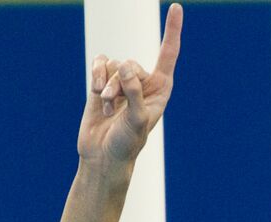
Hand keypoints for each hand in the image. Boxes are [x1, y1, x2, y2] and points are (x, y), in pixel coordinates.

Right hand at [78, 3, 182, 166]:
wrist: (102, 157)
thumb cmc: (126, 144)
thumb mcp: (136, 120)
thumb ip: (134, 92)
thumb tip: (125, 66)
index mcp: (160, 89)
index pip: (168, 53)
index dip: (172, 30)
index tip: (176, 7)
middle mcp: (143, 82)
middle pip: (131, 63)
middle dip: (118, 83)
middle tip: (112, 104)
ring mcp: (122, 82)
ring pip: (113, 64)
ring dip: (105, 85)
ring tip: (105, 107)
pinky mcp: (102, 84)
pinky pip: (99, 64)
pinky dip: (95, 75)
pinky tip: (95, 92)